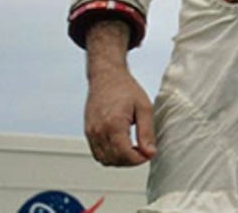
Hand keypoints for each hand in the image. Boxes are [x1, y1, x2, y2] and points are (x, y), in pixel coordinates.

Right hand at [83, 20, 154, 165]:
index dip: (139, 159)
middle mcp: (98, 131)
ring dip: (120, 160)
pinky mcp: (88, 132)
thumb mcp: (144, 108)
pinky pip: (97, 152)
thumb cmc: (125, 88)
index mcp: (113, 125)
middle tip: (144, 151)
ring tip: (134, 149)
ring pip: (104, 159)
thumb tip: (150, 153)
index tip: (149, 154)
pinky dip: (110, 155)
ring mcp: (90, 132)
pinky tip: (122, 145)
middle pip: (114, 160)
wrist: (106, 76)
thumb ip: (147, 133)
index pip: (125, 155)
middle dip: (131, 161)